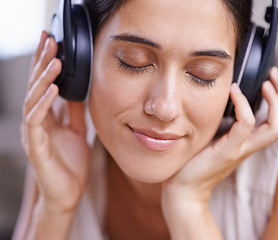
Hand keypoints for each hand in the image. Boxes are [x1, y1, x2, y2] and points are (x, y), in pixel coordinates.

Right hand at [21, 31, 90, 213]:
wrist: (68, 193)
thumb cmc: (71, 163)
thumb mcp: (78, 132)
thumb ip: (76, 113)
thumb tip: (80, 92)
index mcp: (48, 118)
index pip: (44, 85)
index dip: (46, 64)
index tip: (53, 42)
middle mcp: (38, 123)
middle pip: (37, 87)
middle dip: (42, 63)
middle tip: (50, 41)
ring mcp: (34, 134)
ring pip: (34, 100)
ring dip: (44, 80)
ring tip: (55, 61)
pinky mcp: (36, 147)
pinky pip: (37, 122)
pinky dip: (44, 105)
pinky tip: (53, 90)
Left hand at [161, 67, 277, 238]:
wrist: (184, 188)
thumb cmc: (195, 159)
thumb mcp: (213, 136)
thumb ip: (223, 122)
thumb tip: (222, 97)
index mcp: (248, 142)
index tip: (271, 79)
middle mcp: (250, 146)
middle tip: (275, 75)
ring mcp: (241, 150)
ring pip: (275, 126)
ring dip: (275, 100)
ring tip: (265, 83)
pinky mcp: (228, 151)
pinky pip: (245, 125)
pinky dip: (243, 105)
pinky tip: (233, 91)